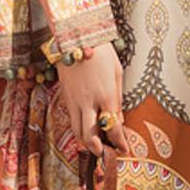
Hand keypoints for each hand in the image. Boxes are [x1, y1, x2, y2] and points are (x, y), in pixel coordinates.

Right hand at [55, 42, 132, 156]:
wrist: (77, 36)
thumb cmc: (101, 52)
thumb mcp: (117, 73)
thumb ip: (118, 99)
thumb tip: (118, 120)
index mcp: (105, 95)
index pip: (112, 127)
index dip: (119, 142)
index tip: (124, 149)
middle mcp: (88, 102)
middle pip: (89, 137)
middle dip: (97, 150)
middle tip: (105, 154)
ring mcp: (74, 100)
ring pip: (76, 131)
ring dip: (85, 143)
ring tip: (95, 146)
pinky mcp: (65, 96)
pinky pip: (72, 119)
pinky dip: (78, 128)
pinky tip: (86, 128)